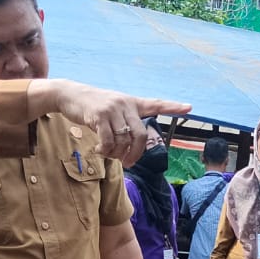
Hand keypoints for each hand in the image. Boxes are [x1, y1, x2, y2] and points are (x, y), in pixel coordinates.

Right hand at [38, 81, 190, 165]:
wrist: (69, 95)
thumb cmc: (93, 108)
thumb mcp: (113, 111)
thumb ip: (125, 125)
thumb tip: (131, 149)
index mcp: (132, 103)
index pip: (156, 104)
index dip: (173, 107)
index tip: (189, 107)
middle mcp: (125, 104)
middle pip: (140, 135)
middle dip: (135, 154)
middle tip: (127, 163)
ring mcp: (113, 108)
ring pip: (124, 140)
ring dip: (116, 154)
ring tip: (108, 154)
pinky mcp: (99, 115)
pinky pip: (108, 141)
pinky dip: (105, 151)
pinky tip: (99, 150)